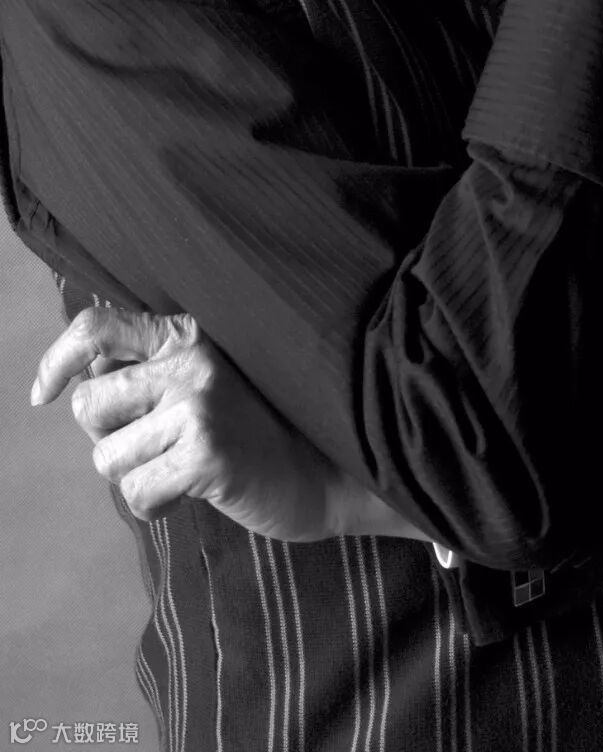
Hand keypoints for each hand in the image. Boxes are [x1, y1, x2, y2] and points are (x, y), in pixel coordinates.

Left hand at [30, 305, 430, 543]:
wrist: (329, 472)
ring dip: (137, 477)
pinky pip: (135, 494)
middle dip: (110, 438)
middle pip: (89, 405)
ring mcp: (199, 404)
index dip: (57, 360)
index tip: (42, 393)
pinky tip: (193, 493)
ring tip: (186, 468)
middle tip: (159, 445)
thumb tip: (82, 375)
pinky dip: (155, 506)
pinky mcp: (206, 453)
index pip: (97, 328)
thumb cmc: (259, 430)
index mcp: (188, 333)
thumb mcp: (210, 380)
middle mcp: (191, 359)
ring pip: (106, 458)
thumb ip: (153, 369)